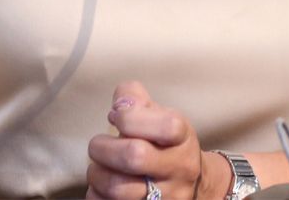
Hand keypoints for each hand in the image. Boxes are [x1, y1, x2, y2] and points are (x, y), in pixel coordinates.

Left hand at [85, 81, 229, 199]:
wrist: (191, 184)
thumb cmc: (165, 143)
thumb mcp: (160, 114)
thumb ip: (135, 98)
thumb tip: (119, 104)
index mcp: (183, 137)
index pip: (166, 125)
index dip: (130, 117)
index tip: (116, 116)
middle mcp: (180, 168)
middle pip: (135, 157)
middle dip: (104, 148)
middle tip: (97, 145)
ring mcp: (167, 197)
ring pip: (119, 189)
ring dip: (96, 175)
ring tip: (97, 168)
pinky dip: (96, 196)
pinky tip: (101, 188)